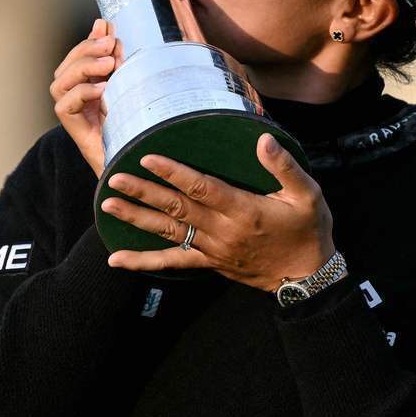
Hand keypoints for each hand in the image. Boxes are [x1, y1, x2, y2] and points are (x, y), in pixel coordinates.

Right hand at [51, 19, 122, 178]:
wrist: (132, 155)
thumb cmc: (131, 121)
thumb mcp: (125, 81)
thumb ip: (114, 56)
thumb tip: (103, 23)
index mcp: (86, 81)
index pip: (78, 54)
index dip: (90, 39)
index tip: (108, 27)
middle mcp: (72, 94)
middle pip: (67, 65)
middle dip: (87, 50)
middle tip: (111, 45)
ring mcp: (70, 110)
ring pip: (61, 81)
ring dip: (84, 69)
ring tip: (109, 65)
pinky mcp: (70, 125)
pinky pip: (65, 104)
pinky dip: (83, 93)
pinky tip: (103, 89)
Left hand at [100, 133, 335, 291]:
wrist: (307, 276)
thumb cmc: (308, 230)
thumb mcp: (308, 195)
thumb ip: (285, 167)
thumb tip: (263, 140)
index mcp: (243, 210)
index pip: (201, 187)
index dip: (173, 172)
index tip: (148, 157)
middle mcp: (222, 230)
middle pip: (176, 208)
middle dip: (143, 192)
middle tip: (114, 178)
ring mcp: (212, 249)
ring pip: (167, 232)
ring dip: (136, 219)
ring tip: (107, 206)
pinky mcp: (208, 262)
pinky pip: (172, 262)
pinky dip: (142, 261)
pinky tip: (116, 260)